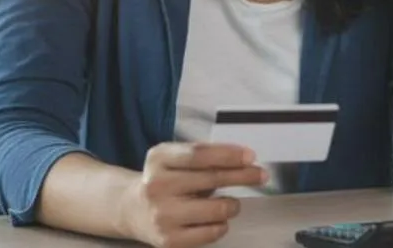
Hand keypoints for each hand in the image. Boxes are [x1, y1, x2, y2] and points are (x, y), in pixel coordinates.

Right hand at [121, 143, 266, 247]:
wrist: (131, 209)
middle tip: (261, 175)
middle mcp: (157, 186)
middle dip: (242, 176)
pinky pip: (210, 233)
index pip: (200, 154)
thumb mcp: (174, 156)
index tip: (251, 156)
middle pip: (211, 178)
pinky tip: (219, 219)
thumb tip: (243, 157)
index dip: (229, 154)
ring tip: (233, 202)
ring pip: (215, 210)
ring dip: (233, 204)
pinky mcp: (168, 240)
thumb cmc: (163, 178)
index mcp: (159, 158)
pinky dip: (222, 225)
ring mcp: (162, 215)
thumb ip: (203, 153)